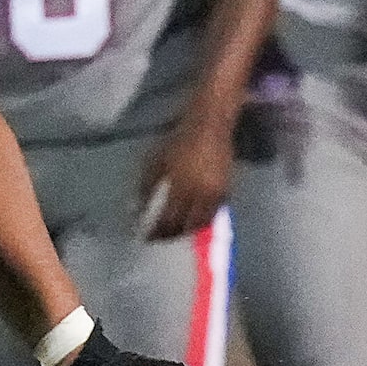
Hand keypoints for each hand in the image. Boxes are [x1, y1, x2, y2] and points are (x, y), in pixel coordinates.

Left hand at [135, 111, 236, 241]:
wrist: (210, 127)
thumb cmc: (178, 142)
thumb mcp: (155, 162)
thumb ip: (147, 187)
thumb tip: (139, 209)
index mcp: (181, 188)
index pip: (169, 220)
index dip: (158, 232)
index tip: (148, 238)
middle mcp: (201, 196)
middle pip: (188, 226)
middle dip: (174, 235)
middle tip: (162, 238)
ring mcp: (216, 194)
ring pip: (204, 222)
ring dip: (190, 229)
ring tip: (178, 230)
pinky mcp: (227, 190)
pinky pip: (215, 212)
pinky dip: (203, 218)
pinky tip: (194, 216)